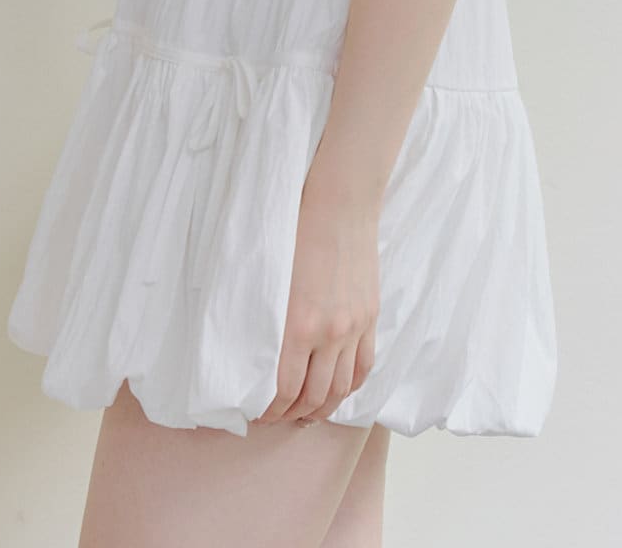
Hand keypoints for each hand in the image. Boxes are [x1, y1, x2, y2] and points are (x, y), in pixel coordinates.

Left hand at [255, 176, 379, 426]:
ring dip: (323, 409)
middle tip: (278, 418)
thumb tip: (251, 355)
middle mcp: (330, 333)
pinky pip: (364, 365)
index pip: (284, 390)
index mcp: (299, 326)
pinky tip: (338, 392)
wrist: (341, 203)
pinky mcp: (371, 316)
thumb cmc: (298, 230)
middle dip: (293, 415)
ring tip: (307, 415)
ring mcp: (355, 326)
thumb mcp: (272, 279)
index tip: (258, 414)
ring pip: (341, 388)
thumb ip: (266, 321)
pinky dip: (351, 387)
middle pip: (314, 396)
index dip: (269, 411)